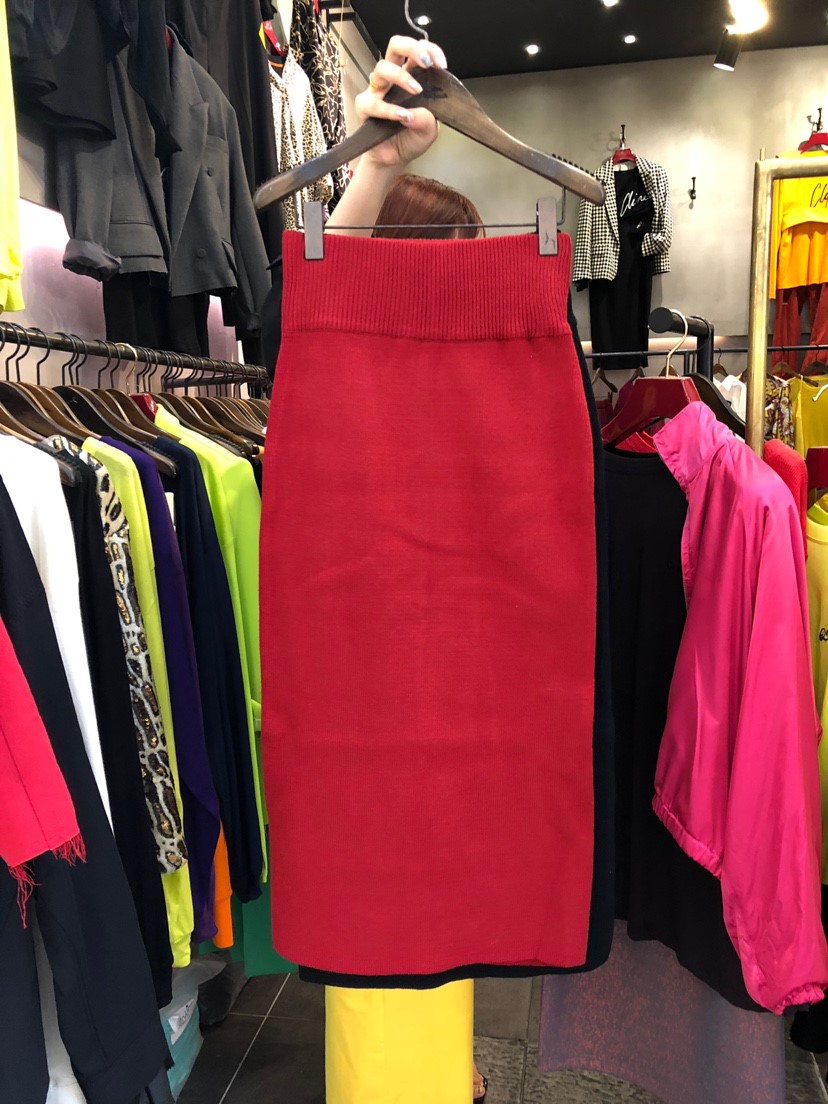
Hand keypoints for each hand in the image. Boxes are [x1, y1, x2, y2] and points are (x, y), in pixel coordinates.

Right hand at [356, 36, 447, 168]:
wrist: (394, 159)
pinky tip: (402, 116)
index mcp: (411, 76)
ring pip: (382, 68)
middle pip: (396, 46)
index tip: (441, 64)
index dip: (430, 51)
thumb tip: (417, 113)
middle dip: (412, 48)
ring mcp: (377, 90)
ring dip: (401, 76)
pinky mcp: (364, 107)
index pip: (418, 51)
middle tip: (426, 63)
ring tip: (416, 90)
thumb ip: (429, 119)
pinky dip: (389, 109)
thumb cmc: (411, 138)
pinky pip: (373, 102)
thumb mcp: (430, 130)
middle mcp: (392, 79)